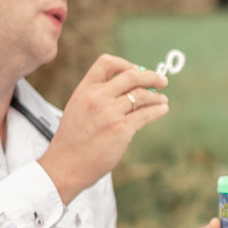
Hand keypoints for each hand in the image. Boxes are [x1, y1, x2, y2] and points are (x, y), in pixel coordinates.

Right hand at [41, 55, 169, 202]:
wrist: (65, 164)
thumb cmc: (72, 139)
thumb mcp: (78, 109)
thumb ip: (97, 97)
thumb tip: (129, 91)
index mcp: (85, 89)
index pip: (107, 63)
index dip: (126, 64)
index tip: (137, 70)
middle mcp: (97, 97)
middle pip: (131, 75)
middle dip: (151, 77)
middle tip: (161, 81)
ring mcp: (109, 113)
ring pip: (142, 95)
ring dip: (156, 96)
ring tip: (163, 99)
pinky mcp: (121, 129)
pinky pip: (145, 114)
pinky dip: (158, 110)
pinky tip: (162, 109)